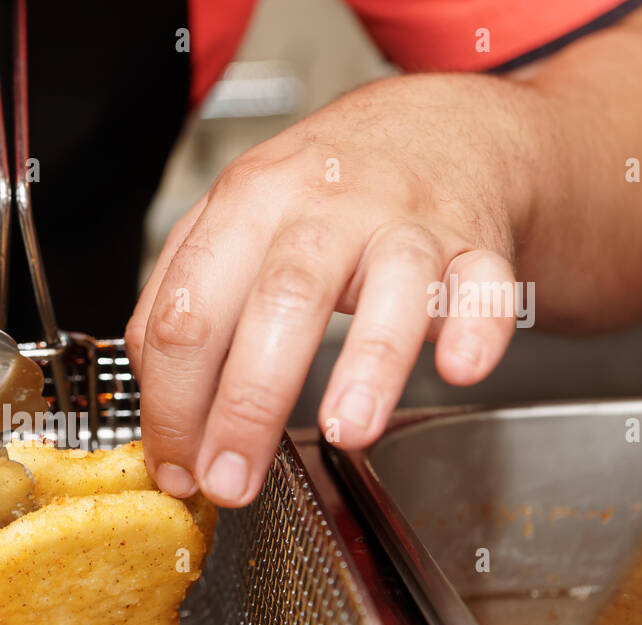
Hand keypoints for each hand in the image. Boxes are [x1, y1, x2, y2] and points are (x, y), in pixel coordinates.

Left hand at [125, 74, 530, 507]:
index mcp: (246, 205)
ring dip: (367, 366)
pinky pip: (483, 284)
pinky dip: (476, 327)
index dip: (172, 404)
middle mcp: (323, 208)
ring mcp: (404, 222)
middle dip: (245, 408)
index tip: (177, 465)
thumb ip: (185, 295)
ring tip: (345, 433)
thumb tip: (157, 397)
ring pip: (385, 288)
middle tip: (232, 481)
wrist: (437, 127)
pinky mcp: (475, 242)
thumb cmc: (323, 190)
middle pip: (276, 304)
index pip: (187, 313)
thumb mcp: (234, 217)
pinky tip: (458, 369)